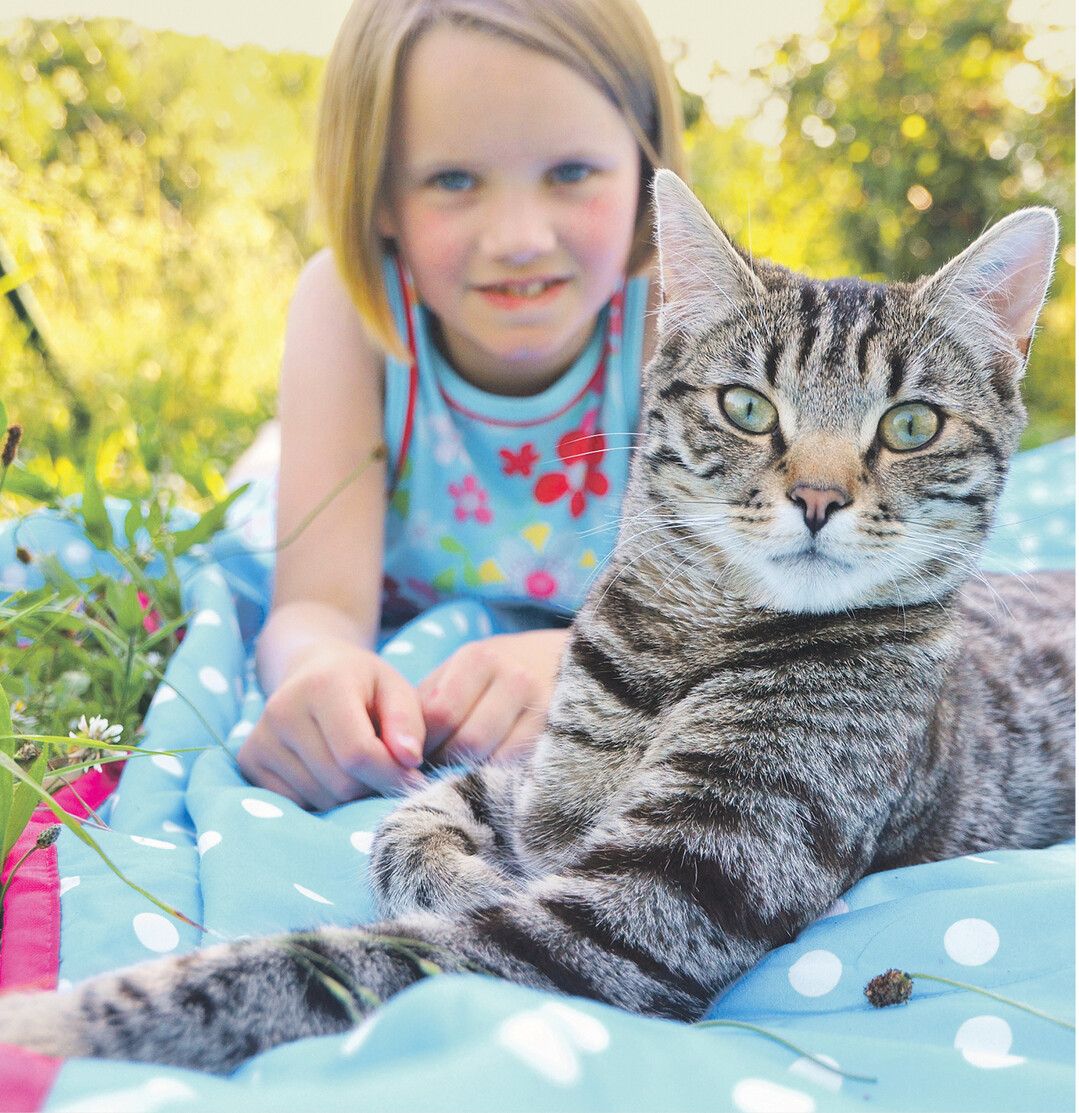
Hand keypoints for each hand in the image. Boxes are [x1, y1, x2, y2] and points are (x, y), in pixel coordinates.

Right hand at [239, 640, 426, 810]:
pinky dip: (322, 798)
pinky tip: (328, 770)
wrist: (310, 669)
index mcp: (323, 685)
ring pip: (321, 799)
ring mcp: (260, 737)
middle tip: (383, 767)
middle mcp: (283, 710)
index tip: (413, 778)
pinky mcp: (249, 760)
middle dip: (372, 784)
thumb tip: (409, 759)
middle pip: (340, 782)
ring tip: (355, 764)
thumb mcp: (395, 688)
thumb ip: (409, 722)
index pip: (358, 753)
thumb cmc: (362, 683)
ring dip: (349, 794)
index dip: (392, 774)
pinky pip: (297, 804)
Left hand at [418, 629, 568, 764]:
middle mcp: (513, 677)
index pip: (438, 714)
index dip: (422, 743)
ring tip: (466, 767)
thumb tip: (395, 745)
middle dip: (446, 762)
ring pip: (493, 758)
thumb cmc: (500, 672)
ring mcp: (542, 704)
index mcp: (478, 658)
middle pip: (466, 741)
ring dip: (471, 771)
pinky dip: (499, 775)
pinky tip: (493, 769)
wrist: (571, 659)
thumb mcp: (464, 670)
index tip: (417, 754)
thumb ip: (429, 700)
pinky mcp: (560, 731)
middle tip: (440, 767)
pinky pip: (519, 767)